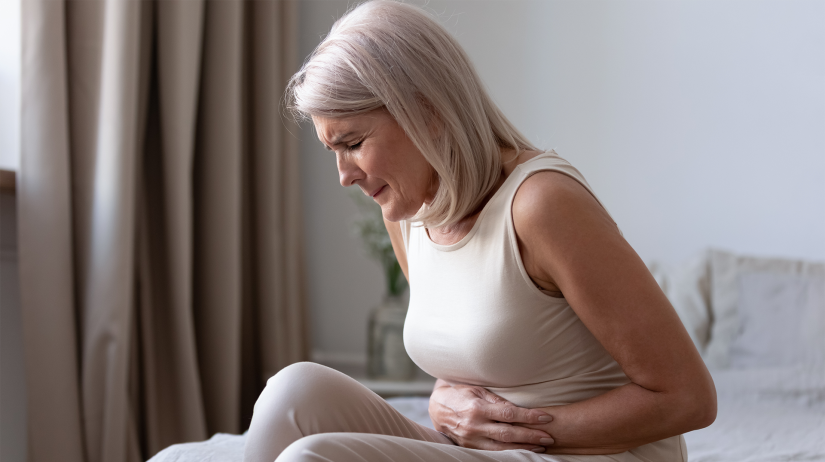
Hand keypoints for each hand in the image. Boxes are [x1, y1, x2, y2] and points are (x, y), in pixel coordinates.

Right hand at [429, 381, 554, 451]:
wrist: (437, 407)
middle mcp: (475, 425)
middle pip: (509, 434)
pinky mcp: (470, 447)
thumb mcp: (477, 390)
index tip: (546, 417)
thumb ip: (497, 399)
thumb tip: (518, 408)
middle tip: (550, 436)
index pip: (509, 414)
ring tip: (541, 446)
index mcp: (478, 408)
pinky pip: (493, 453)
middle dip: (531, 436)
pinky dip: (510, 453)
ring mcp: (472, 439)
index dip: (529, 417)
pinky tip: (523, 451)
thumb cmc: (460, 394)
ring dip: (524, 448)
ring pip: (503, 448)